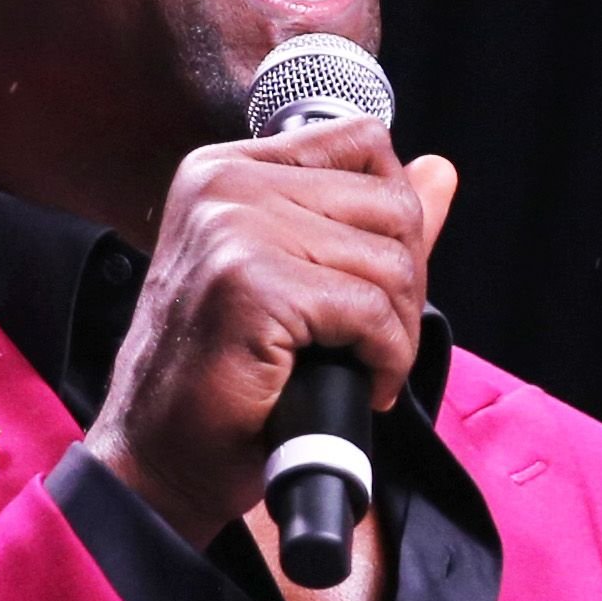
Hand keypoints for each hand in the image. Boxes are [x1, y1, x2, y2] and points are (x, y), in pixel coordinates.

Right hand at [89, 116, 459, 539]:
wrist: (160, 458)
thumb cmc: (225, 379)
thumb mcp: (298, 281)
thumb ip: (368, 222)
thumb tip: (441, 171)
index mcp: (226, 169)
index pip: (364, 142)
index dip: (394, 218)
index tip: (371, 283)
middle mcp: (223, 185)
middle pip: (389, 202)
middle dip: (405, 282)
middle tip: (373, 339)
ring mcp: (233, 229)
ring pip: (390, 260)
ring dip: (397, 330)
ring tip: (363, 366)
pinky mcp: (250, 284)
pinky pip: (372, 310)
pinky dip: (386, 359)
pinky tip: (361, 385)